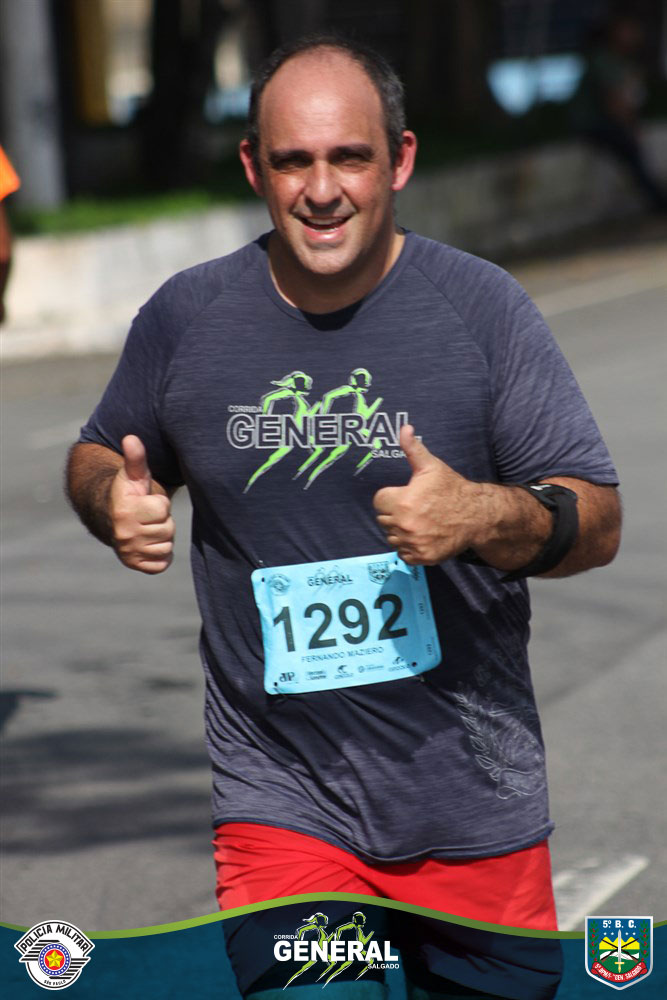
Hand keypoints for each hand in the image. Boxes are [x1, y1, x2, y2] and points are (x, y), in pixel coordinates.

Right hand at [109, 435, 174, 573]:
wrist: (111, 518)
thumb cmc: (129, 493)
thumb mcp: (133, 475)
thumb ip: (135, 458)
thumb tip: (131, 437)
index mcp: (125, 512)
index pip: (162, 508)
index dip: (159, 503)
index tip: (146, 501)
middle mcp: (124, 535)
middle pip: (167, 529)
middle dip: (162, 521)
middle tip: (148, 516)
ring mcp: (129, 552)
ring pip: (166, 547)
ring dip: (162, 537)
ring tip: (148, 527)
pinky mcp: (135, 565)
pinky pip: (161, 564)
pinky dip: (160, 555)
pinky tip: (150, 542)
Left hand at [373, 425, 484, 564]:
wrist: (476, 515)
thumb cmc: (451, 488)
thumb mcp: (431, 466)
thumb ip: (413, 449)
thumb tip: (404, 428)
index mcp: (402, 502)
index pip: (378, 501)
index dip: (390, 496)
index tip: (404, 495)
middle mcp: (405, 525)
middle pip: (383, 520)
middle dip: (394, 513)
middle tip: (414, 508)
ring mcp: (413, 543)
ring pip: (391, 538)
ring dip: (400, 531)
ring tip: (418, 521)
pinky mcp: (422, 557)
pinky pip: (403, 554)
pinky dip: (409, 547)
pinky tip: (421, 535)